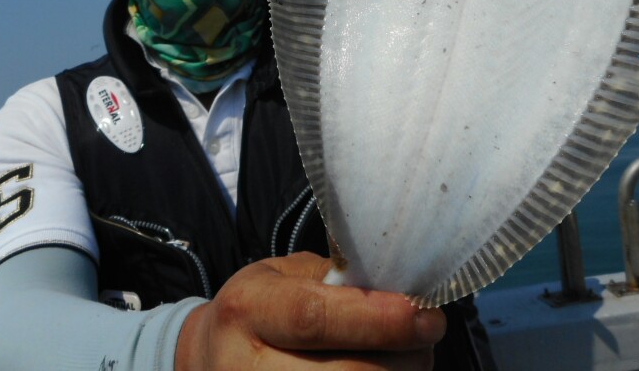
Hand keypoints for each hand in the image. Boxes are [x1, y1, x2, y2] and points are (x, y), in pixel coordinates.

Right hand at [174, 252, 444, 370]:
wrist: (211, 361)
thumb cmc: (259, 311)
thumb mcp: (283, 277)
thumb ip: (335, 282)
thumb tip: (400, 293)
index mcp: (247, 310)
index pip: (315, 319)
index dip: (378, 320)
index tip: (424, 314)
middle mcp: (246, 368)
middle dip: (404, 357)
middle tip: (428, 332)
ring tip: (409, 355)